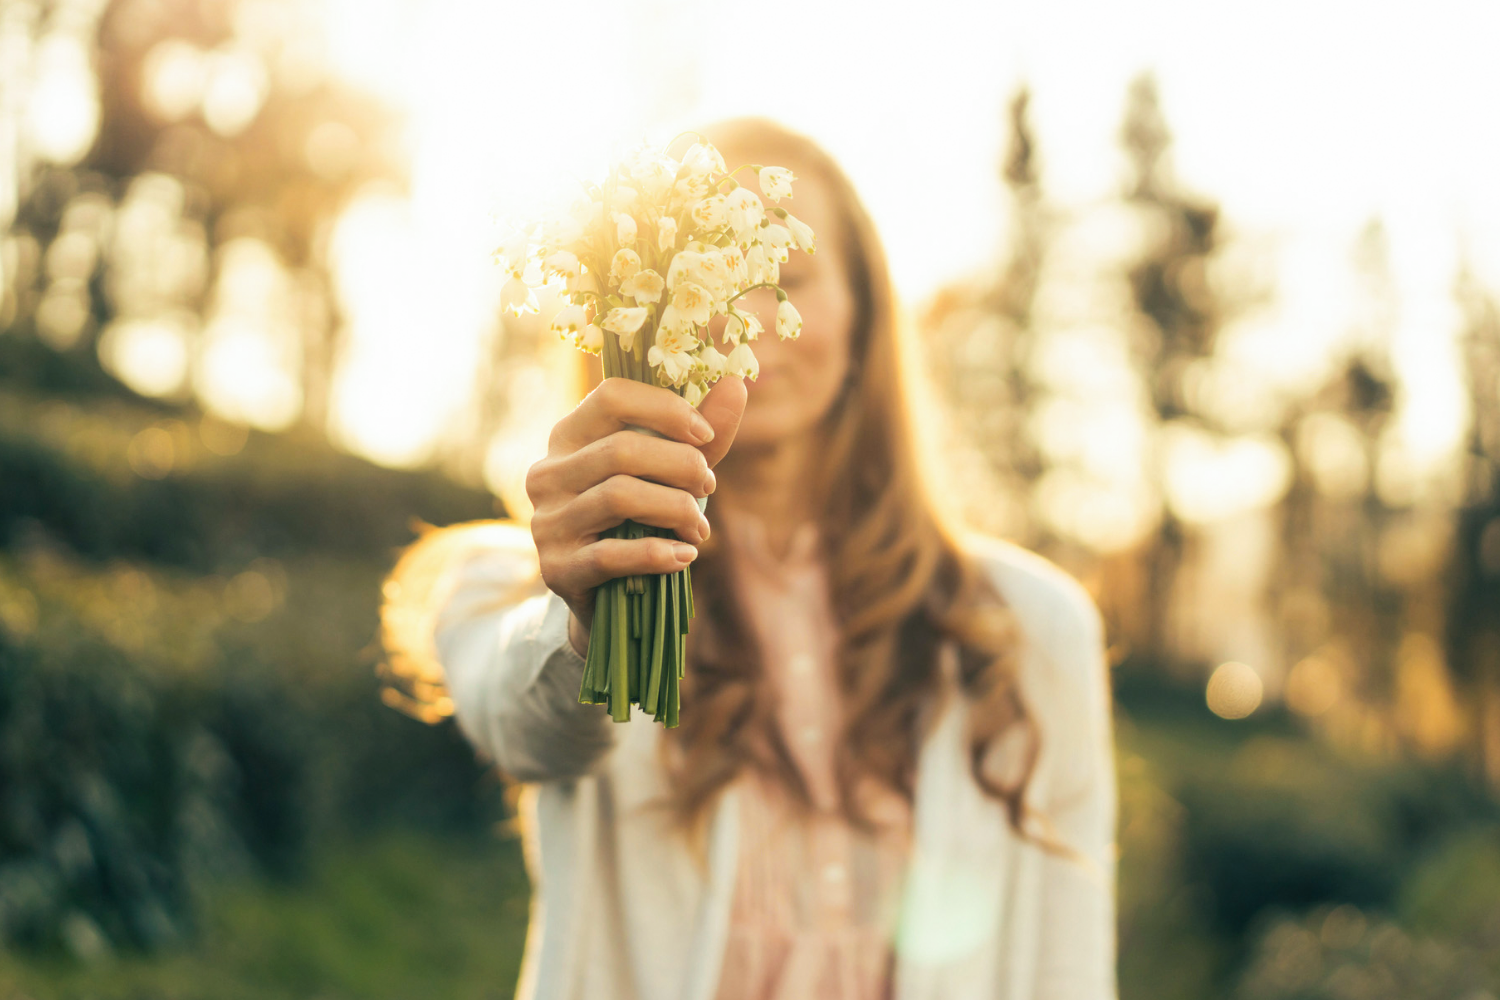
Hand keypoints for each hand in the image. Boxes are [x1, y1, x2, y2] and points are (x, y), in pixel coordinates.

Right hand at [525, 377, 746, 656]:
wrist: (607, 600)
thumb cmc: (641, 522)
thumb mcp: (672, 474)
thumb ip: (701, 434)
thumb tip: (736, 383)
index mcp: (569, 435)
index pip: (612, 396)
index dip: (665, 409)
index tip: (704, 436)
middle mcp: (547, 473)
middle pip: (621, 449)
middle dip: (681, 465)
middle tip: (709, 486)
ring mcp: (547, 522)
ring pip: (619, 496)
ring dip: (676, 509)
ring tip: (701, 527)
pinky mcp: (557, 569)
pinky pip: (611, 554)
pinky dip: (658, 554)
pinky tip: (684, 556)